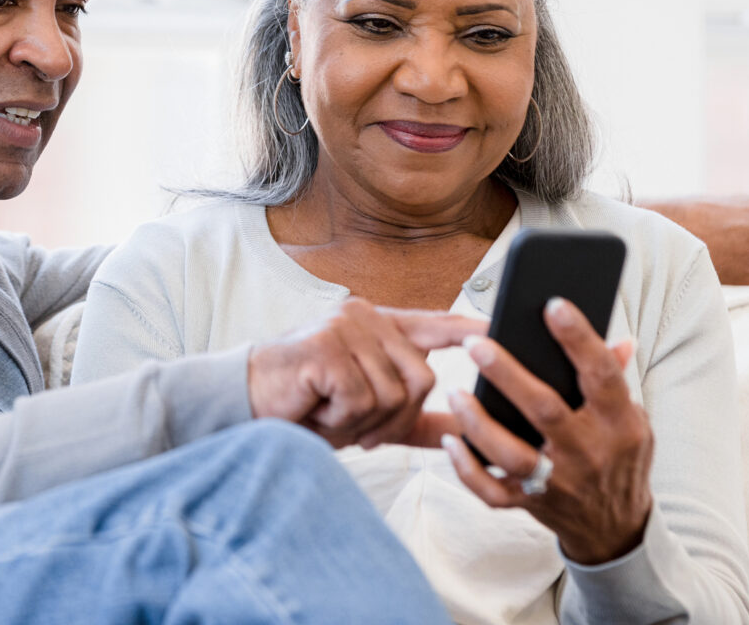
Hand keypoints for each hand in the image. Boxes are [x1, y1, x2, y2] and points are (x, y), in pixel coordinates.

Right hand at [247, 299, 483, 448]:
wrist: (247, 402)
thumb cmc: (309, 405)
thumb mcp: (371, 413)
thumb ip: (417, 418)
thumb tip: (463, 431)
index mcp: (378, 324)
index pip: (434, 323)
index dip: (469, 329)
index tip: (500, 330)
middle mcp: (365, 317)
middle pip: (423, 378)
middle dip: (395, 418)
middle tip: (357, 426)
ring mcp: (345, 328)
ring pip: (394, 394)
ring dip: (365, 422)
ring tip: (331, 414)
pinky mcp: (327, 347)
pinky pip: (363, 399)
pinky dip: (342, 420)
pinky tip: (317, 409)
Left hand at [438, 299, 651, 564]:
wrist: (616, 529)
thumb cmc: (618, 459)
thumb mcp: (632, 421)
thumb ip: (615, 381)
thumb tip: (620, 338)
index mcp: (617, 423)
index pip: (601, 375)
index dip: (579, 340)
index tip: (553, 305)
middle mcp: (587, 452)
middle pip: (545, 410)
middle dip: (508, 375)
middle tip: (474, 343)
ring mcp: (558, 482)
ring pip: (512, 455)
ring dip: (479, 424)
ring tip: (455, 392)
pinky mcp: (531, 504)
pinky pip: (493, 492)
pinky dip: (468, 470)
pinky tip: (450, 441)